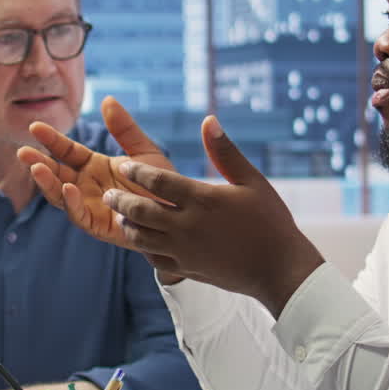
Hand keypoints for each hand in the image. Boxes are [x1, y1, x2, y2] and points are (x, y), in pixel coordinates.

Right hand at [17, 96, 174, 248]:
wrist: (181, 214)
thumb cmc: (162, 184)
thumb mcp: (144, 152)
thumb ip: (125, 129)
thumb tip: (107, 100)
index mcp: (94, 166)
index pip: (67, 151)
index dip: (51, 140)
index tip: (35, 127)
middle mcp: (87, 186)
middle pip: (56, 173)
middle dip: (39, 163)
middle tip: (23, 151)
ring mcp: (90, 206)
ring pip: (61, 195)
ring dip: (48, 183)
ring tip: (37, 168)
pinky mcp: (98, 225)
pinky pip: (80, 215)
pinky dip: (72, 203)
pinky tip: (68, 188)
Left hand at [100, 116, 324, 315]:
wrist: (279, 270)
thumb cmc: (270, 221)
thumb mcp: (252, 181)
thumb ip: (225, 152)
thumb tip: (208, 119)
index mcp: (202, 200)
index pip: (157, 182)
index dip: (136, 171)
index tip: (123, 164)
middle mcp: (187, 226)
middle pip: (140, 210)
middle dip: (120, 200)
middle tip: (108, 193)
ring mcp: (184, 251)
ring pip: (141, 237)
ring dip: (127, 224)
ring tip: (121, 215)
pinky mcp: (186, 269)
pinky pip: (153, 259)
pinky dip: (143, 248)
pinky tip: (142, 239)